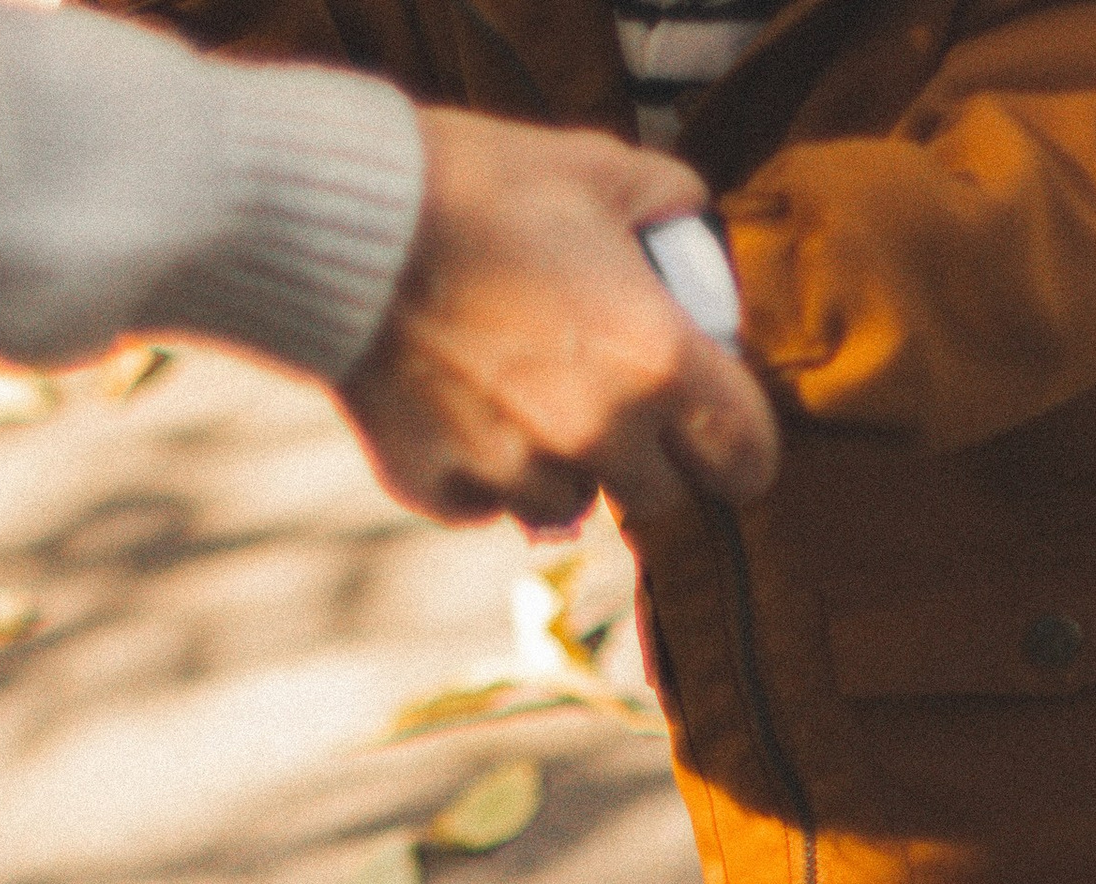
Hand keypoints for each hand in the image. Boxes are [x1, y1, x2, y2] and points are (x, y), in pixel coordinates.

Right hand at [340, 106, 779, 529]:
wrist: (349, 224)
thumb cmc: (481, 187)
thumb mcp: (598, 167)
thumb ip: (670, 205)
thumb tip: (692, 230)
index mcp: (659, 362)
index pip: (746, 459)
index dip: (738, 449)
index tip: (721, 437)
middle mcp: (599, 435)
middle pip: (661, 496)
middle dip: (648, 456)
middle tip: (611, 397)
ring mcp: (519, 472)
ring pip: (574, 504)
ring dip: (565, 465)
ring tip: (522, 389)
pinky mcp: (447, 492)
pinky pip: (491, 502)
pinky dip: (485, 468)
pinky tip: (459, 400)